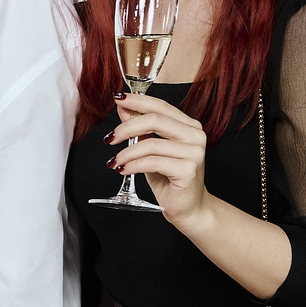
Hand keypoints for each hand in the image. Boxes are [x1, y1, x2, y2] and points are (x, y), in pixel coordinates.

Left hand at [109, 92, 210, 224]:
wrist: (188, 207)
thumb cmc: (169, 178)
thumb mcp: (150, 149)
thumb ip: (140, 128)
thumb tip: (124, 108)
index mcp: (189, 126)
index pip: (161, 106)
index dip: (137, 100)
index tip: (117, 99)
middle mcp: (195, 135)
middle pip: (155, 120)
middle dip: (126, 128)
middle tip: (110, 139)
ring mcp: (194, 152)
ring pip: (150, 143)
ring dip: (126, 153)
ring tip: (115, 162)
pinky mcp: (188, 169)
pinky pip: (152, 162)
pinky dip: (133, 165)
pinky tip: (123, 170)